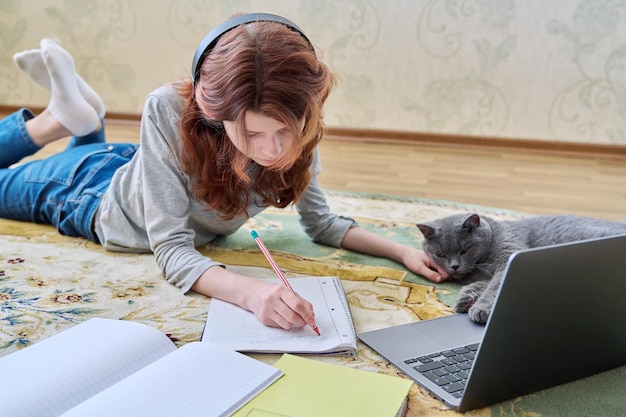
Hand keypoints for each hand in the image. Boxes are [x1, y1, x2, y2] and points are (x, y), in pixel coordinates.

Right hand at [191, 266, 315, 329]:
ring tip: (294, 319)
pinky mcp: (264, 319)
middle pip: (292, 316)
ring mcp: (267, 310)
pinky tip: (282, 318)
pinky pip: (280, 326)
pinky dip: (285, 324)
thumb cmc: (274, 292)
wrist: (253, 294)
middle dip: (302, 322)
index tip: (312, 320)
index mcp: (281, 290)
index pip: (297, 305)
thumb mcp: (288, 292)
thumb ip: (301, 302)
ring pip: (286, 324)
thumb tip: (312, 314)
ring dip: (294, 324)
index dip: (307, 314)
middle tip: (305, 322)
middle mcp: (272, 300)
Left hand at [401, 247, 448, 282]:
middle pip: (446, 272)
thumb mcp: (419, 268)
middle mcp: (438, 260)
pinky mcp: (434, 263)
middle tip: (432, 278)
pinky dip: (436, 274)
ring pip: (442, 271)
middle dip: (442, 277)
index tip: (436, 281)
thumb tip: (440, 280)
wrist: (406, 254)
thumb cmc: (411, 260)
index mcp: (436, 260)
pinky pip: (439, 270)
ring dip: (439, 276)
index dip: (443, 278)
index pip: (446, 272)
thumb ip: (430, 274)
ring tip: (430, 275)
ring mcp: (436, 262)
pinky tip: (431, 274)